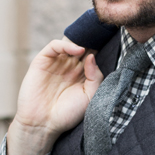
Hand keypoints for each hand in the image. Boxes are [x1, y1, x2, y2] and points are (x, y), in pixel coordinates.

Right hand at [7, 37, 102, 154]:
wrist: (43, 124)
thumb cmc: (67, 114)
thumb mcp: (89, 97)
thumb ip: (95, 77)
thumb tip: (91, 56)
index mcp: (83, 74)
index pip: (93, 54)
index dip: (101, 46)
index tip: (112, 38)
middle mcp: (70, 66)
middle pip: (82, 45)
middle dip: (92, 37)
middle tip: (104, 30)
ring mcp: (56, 63)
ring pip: (69, 42)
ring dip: (80, 39)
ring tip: (91, 38)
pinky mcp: (42, 61)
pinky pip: (54, 46)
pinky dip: (66, 44)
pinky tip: (78, 50)